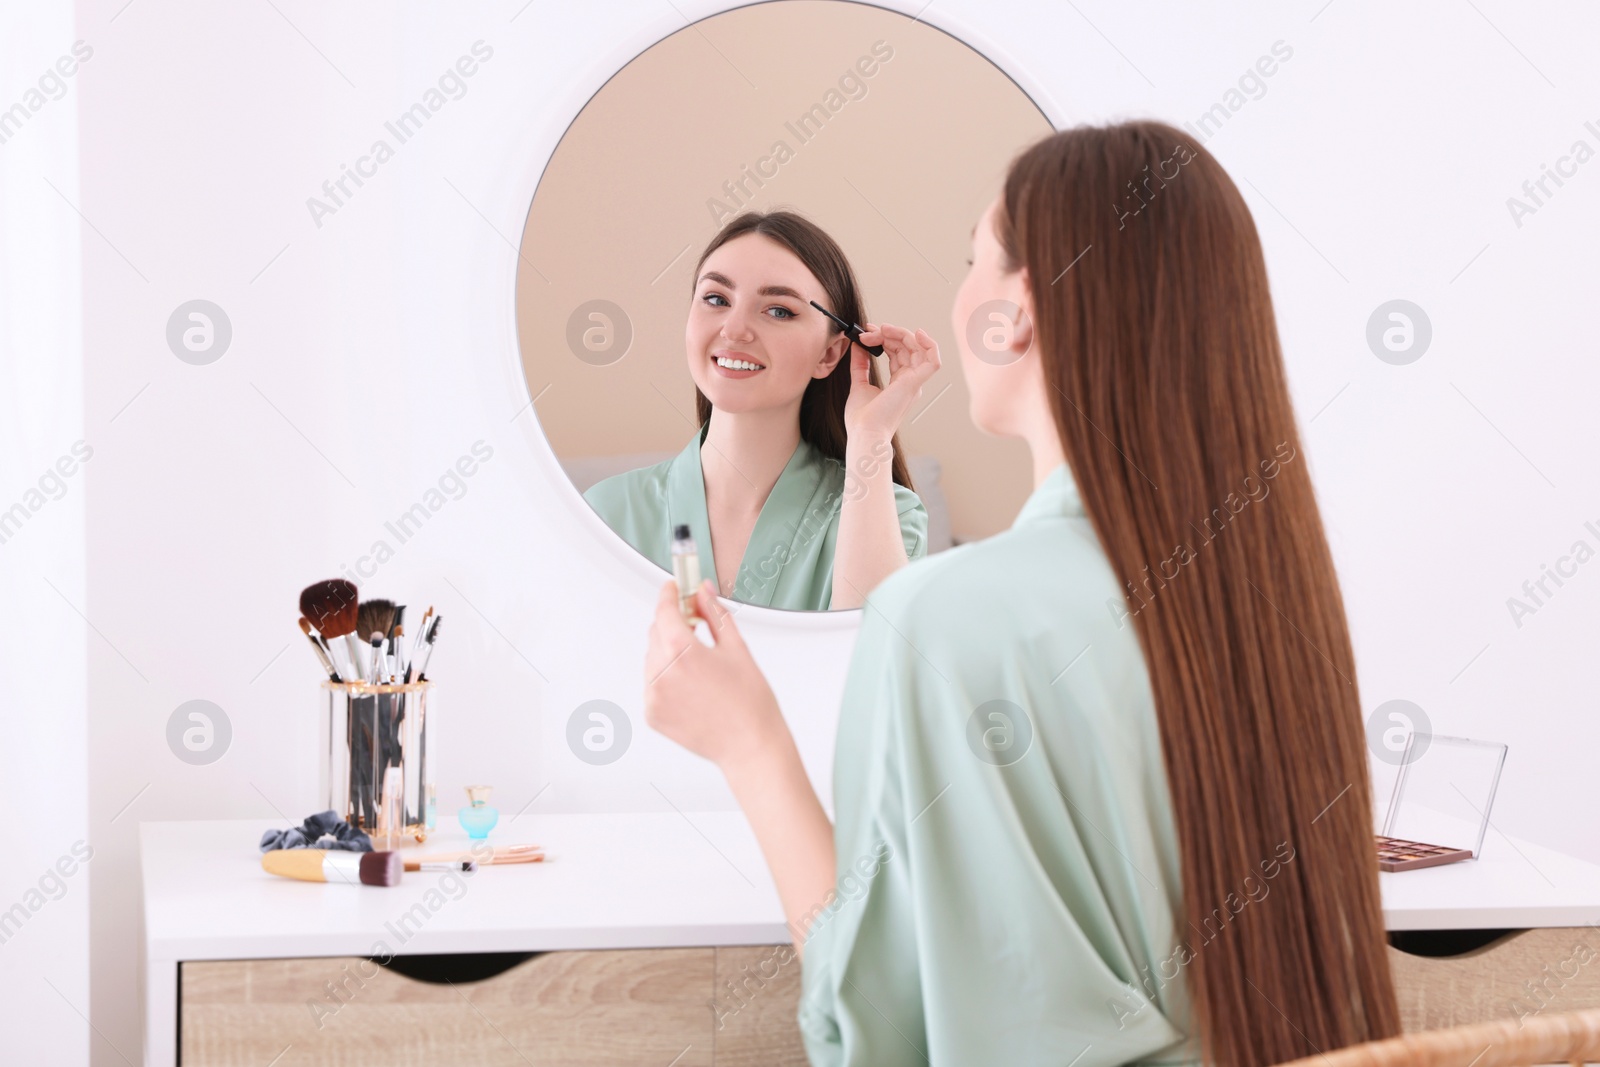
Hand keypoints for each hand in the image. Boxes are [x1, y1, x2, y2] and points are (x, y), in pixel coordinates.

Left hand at [643, 579, 787, 771]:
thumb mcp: (736, 648)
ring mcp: (653, 695)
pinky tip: (693, 685)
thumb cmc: (750, 703)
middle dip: (673, 624)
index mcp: (682, 651)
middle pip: (656, 632)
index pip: (664, 610)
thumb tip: (702, 591)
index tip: (674, 588)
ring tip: (700, 664)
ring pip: (652, 658)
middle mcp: (661, 673)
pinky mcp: (652, 713)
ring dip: (669, 651)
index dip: (669, 594)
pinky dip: (666, 677)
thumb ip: (714, 614)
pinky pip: (652, 683)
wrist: (750, 746)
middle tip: (697, 625)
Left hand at [843, 322, 941, 442]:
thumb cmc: (862, 419)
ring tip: (881, 330)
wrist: (864, 433)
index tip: (867, 332)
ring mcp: (914, 382)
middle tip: (868, 332)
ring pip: (918, 348)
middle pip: (907, 347)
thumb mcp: (859, 384)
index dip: (885, 337)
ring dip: (900, 334)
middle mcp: (910, 381)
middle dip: (888, 333)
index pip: (898, 352)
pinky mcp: (914, 383)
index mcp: (900, 383)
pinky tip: (918, 333)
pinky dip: (930, 345)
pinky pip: (933, 360)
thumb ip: (860, 364)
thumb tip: (858, 345)